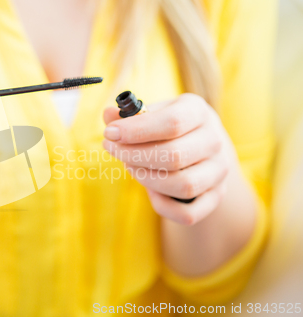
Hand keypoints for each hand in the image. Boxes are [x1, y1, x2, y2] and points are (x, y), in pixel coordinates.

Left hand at [103, 94, 235, 225]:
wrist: (202, 149)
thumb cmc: (168, 129)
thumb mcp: (153, 113)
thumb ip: (129, 115)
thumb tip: (108, 114)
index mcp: (198, 112)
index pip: (172, 122)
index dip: (136, 130)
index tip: (109, 134)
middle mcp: (215, 140)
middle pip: (174, 156)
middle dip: (134, 155)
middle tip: (113, 150)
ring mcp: (219, 171)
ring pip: (183, 185)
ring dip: (147, 179)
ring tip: (130, 167)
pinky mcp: (216, 197)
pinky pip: (188, 214)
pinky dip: (163, 206)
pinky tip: (151, 190)